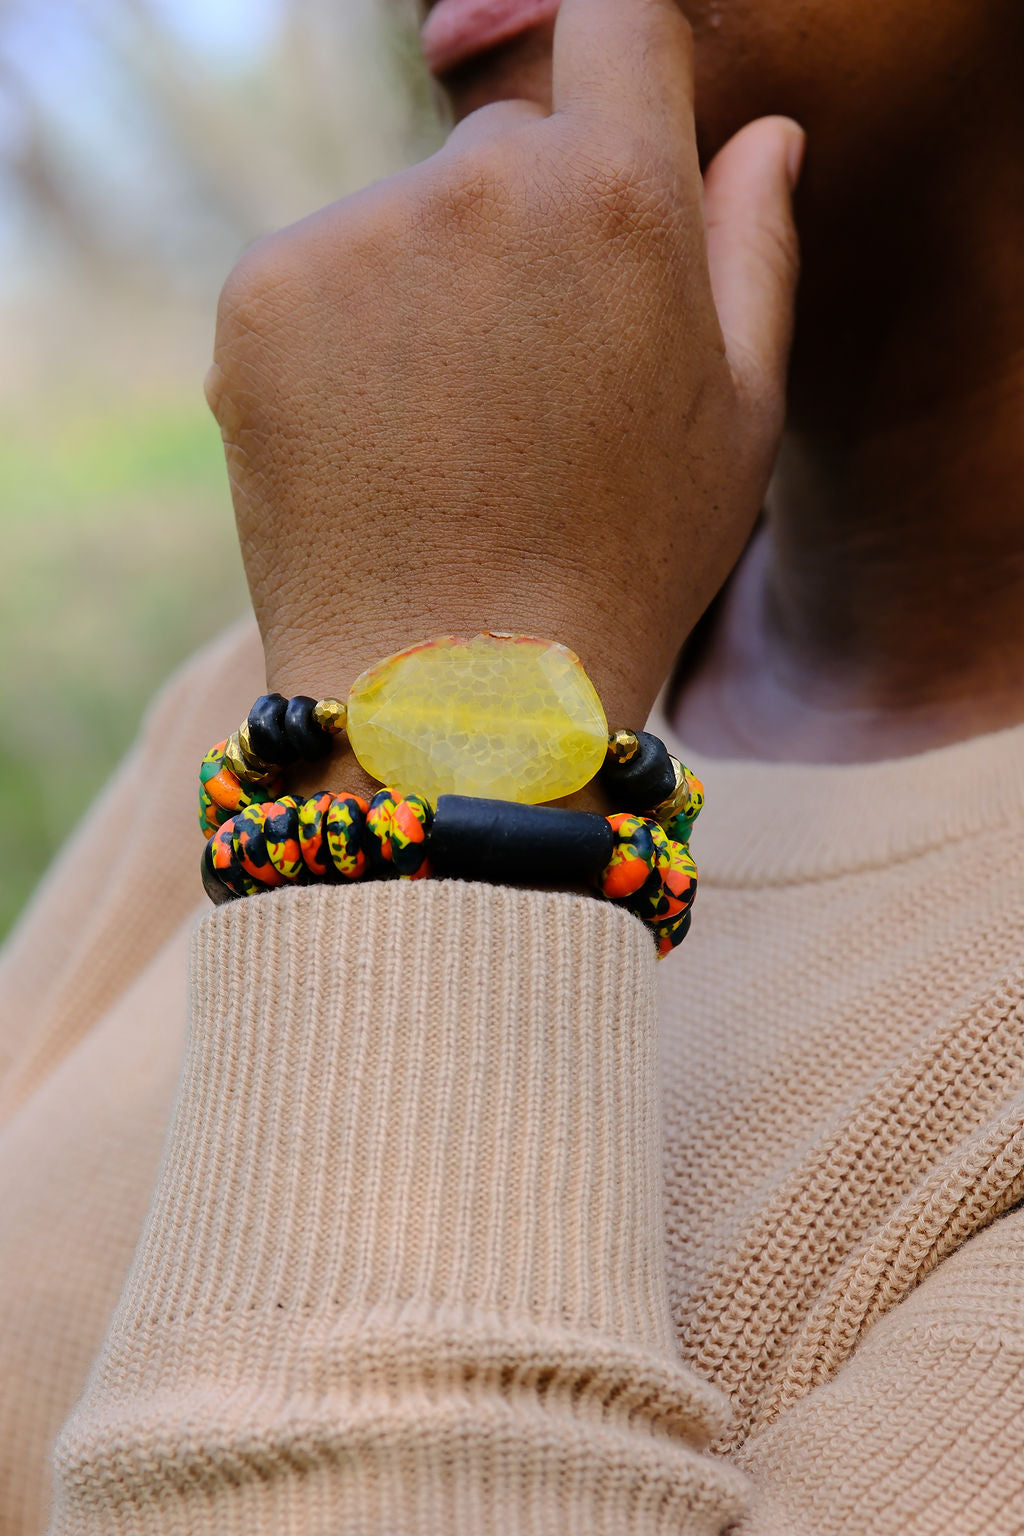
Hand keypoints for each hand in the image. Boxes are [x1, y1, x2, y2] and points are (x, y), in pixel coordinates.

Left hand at [205, 0, 802, 762]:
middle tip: (530, 387)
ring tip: (450, 439)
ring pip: (408, 220)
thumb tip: (764, 133)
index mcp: (621, 193)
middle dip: (528, 235)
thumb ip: (756, 250)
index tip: (614, 136)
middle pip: (508, 150)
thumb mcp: (739, 421)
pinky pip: (319, 274)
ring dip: (430, 294)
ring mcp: (359, 233)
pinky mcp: (261, 290)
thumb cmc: (622, 567)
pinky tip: (380, 444)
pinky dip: (344, 340)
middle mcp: (482, 183)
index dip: (624, 66)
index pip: (622, 18)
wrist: (455, 694)